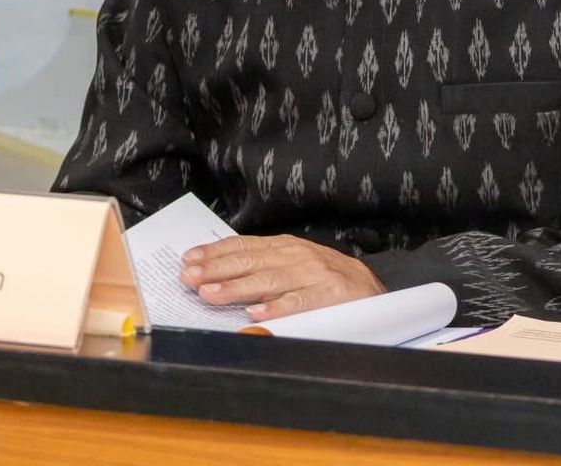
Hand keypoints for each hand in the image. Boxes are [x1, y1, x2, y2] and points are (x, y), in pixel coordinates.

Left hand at [180, 234, 383, 321]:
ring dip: (237, 288)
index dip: (214, 253)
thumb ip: (262, 267)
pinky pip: (300, 304)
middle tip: (189, 277)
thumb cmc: (325, 280)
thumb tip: (218, 275)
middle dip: (216, 270)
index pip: (243, 246)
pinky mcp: (331, 297)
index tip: (188, 260)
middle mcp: (297, 256)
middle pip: (250, 261)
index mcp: (285, 247)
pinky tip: (256, 314)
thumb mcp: (294, 264)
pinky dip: (277, 308)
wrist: (373, 289)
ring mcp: (314, 275)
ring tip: (210, 294)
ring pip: (269, 281)